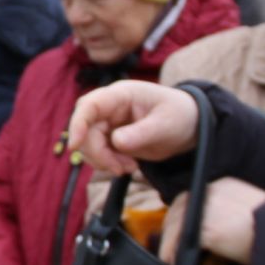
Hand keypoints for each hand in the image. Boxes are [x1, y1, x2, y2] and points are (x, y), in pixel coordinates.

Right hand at [66, 82, 197, 177]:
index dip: (78, 124)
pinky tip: (129, 166)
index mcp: (121, 95)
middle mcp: (109, 108)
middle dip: (97, 152)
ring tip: (130, 167)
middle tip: (120, 169)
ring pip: (88, 144)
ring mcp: (108, 123)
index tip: (75, 145)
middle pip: (86, 129)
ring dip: (104, 161)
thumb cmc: (179, 116)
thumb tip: (116, 142)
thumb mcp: (165, 124)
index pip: (90, 105)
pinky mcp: (110, 139)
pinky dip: (109, 164)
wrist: (189, 125)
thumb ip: (142, 133)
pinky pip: (98, 153)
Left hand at [158, 178, 264, 264]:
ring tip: (168, 257)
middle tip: (168, 244)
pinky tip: (172, 261)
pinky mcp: (205, 227)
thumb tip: (215, 231)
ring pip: (176, 222)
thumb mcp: (252, 213)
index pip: (195, 196)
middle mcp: (213, 191)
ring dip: (169, 240)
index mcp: (225, 185)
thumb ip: (229, 215)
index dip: (183, 214)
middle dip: (171, 225)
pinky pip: (179, 239)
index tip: (178, 228)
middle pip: (180, 205)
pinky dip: (171, 250)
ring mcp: (207, 208)